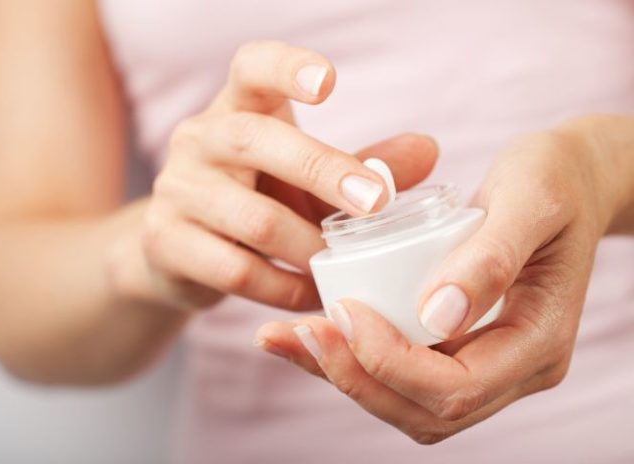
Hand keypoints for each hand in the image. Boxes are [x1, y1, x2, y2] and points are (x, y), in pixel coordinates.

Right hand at [108, 41, 437, 311]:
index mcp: (235, 108)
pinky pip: (237, 272)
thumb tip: (428, 150)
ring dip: (310, 248)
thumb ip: (360, 164)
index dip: (286, 66)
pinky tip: (313, 294)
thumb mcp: (304, 177)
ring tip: (346, 266)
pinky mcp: (166, 243)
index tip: (330, 83)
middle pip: (255, 140)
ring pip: (253, 220)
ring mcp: (176, 191)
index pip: (251, 67)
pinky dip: (285, 289)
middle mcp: (198, 140)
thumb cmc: (255, 198)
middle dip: (322, 171)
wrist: (176, 249)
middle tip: (376, 202)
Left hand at [255, 123, 621, 442]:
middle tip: (296, 332)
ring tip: (284, 337)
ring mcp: (484, 362)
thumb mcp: (531, 199)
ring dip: (341, 375)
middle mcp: (512, 369)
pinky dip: (350, 359)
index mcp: (538, 345)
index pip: (456, 388)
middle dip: (352, 377)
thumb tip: (438, 316)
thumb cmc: (556, 179)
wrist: (570, 180)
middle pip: (423, 411)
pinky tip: (308, 331)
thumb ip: (491, 256)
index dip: (391, 362)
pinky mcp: (456, 345)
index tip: (345, 311)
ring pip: (403, 401)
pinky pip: (399, 372)